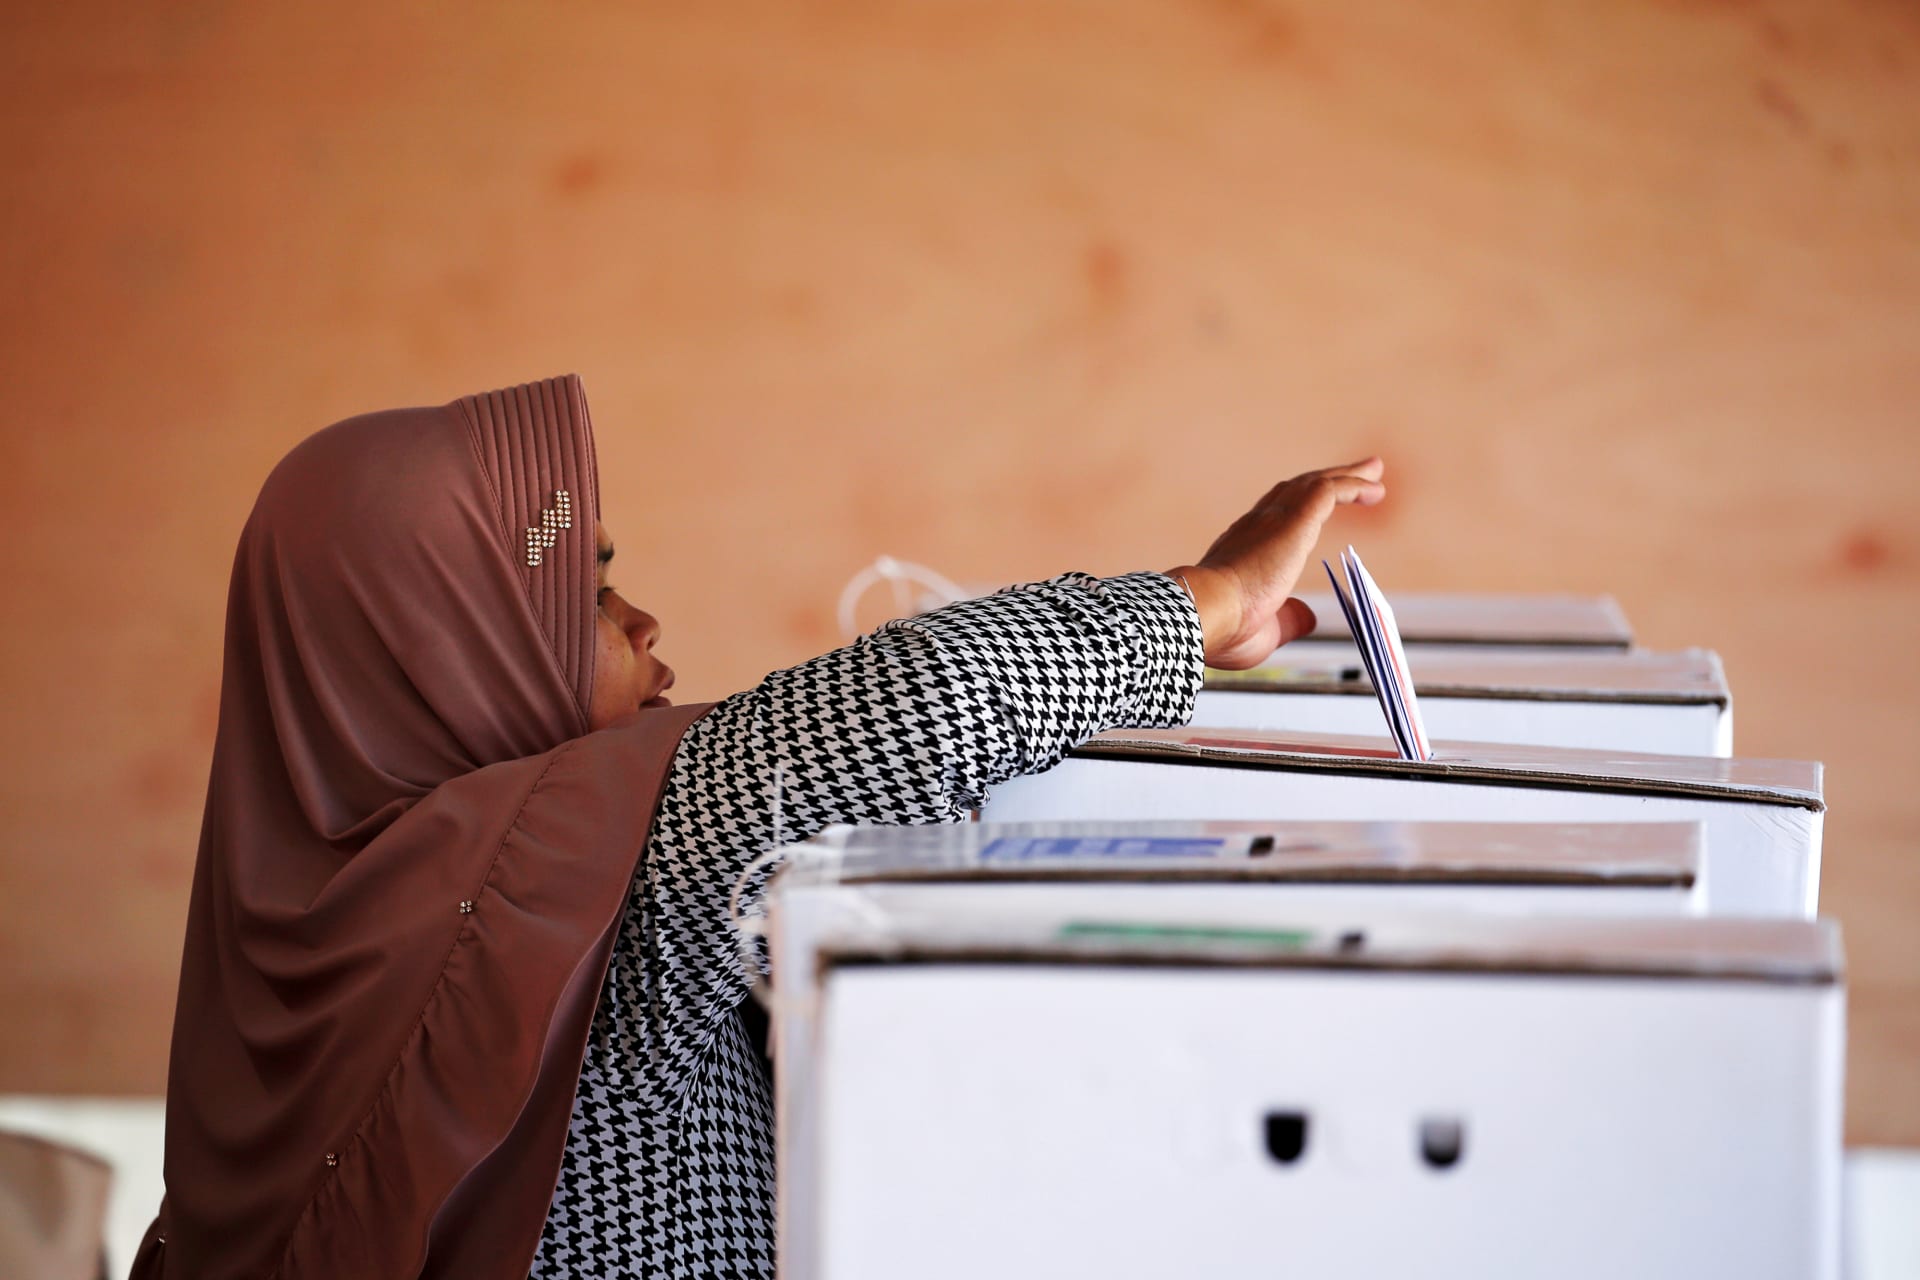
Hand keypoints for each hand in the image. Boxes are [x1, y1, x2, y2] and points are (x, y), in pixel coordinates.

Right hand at [1168, 457, 1386, 668]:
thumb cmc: (1224, 630)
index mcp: (1243, 549)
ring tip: (1373, 471)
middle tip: (1360, 475)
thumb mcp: (1264, 630)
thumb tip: (1308, 617)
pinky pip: (1328, 491)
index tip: (1322, 507)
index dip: (1301, 508)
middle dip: (1328, 480)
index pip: (1274, 517)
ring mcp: (1272, 520)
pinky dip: (1351, 485)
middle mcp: (1256, 526)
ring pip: (1314, 485)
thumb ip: (1287, 621)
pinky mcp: (1293, 521)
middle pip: (1296, 491)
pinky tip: (1372, 490)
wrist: (1204, 612)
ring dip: (1347, 477)